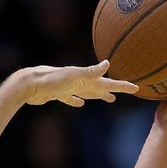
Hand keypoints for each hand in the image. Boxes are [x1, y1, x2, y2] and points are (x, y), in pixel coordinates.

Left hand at [20, 60, 137, 106]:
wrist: (29, 84)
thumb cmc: (51, 79)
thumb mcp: (73, 75)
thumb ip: (90, 71)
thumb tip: (108, 63)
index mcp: (85, 79)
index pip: (108, 83)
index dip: (122, 85)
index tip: (136, 88)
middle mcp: (79, 82)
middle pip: (100, 87)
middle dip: (114, 89)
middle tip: (129, 90)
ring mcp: (69, 88)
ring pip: (88, 93)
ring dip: (98, 96)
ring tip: (109, 100)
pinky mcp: (58, 94)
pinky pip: (70, 99)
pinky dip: (76, 101)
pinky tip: (80, 104)